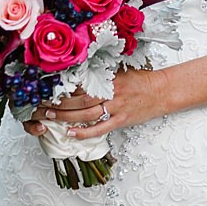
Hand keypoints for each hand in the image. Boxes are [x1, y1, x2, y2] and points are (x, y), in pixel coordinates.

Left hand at [27, 69, 171, 140]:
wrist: (163, 90)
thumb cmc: (143, 81)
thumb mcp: (122, 72)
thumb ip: (103, 74)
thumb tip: (82, 75)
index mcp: (110, 78)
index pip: (82, 82)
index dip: (63, 86)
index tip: (48, 88)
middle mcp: (111, 92)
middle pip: (79, 98)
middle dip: (59, 102)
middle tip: (42, 104)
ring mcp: (117, 107)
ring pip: (86, 113)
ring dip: (66, 115)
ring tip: (50, 116)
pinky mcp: (122, 120)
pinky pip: (100, 128)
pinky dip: (84, 132)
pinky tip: (71, 133)